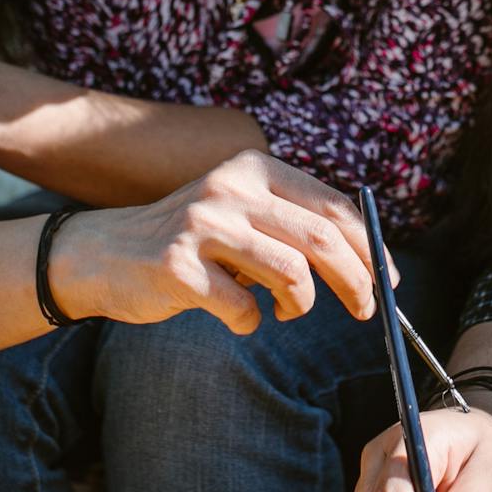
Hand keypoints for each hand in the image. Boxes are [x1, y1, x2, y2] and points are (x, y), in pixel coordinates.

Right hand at [57, 149, 381, 335]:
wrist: (103, 253)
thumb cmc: (192, 240)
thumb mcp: (242, 211)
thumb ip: (293, 222)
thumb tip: (370, 261)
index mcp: (254, 169)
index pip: (334, 207)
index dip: (371, 248)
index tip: (387, 282)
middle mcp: (230, 188)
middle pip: (320, 238)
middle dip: (355, 281)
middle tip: (366, 311)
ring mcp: (202, 225)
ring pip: (290, 273)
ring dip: (301, 304)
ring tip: (288, 311)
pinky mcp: (178, 267)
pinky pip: (242, 308)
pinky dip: (250, 322)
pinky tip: (237, 316)